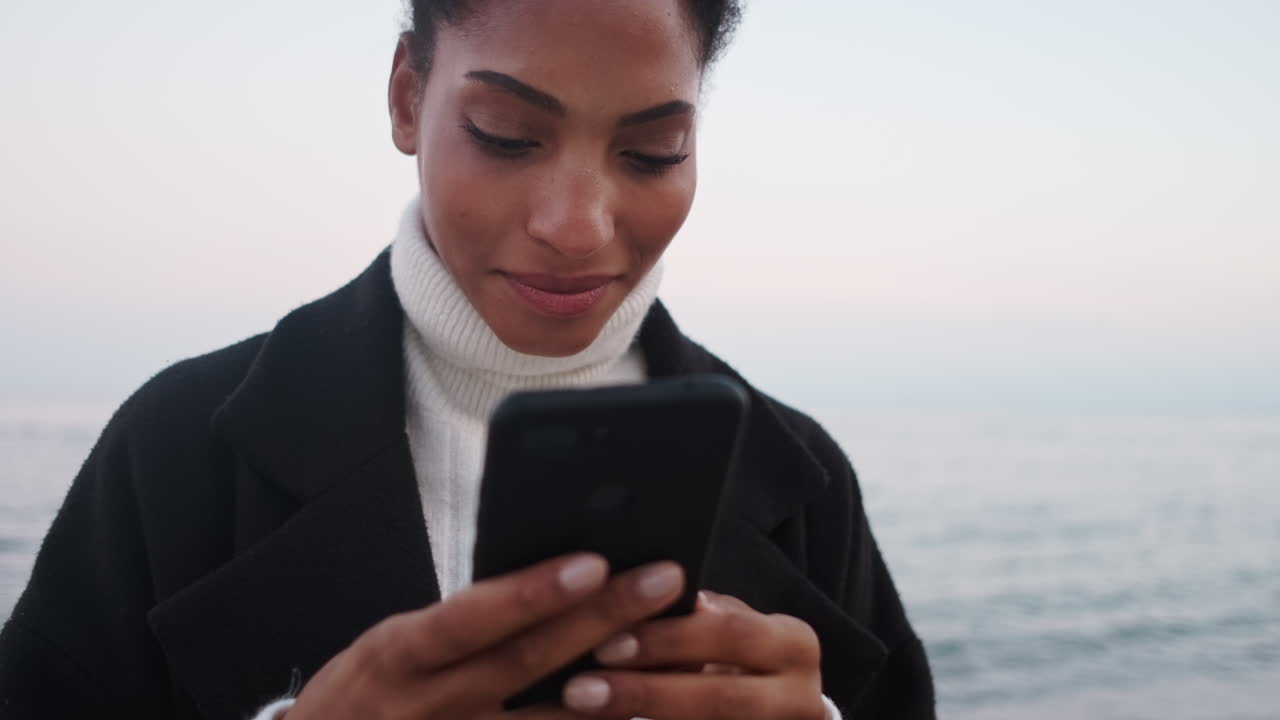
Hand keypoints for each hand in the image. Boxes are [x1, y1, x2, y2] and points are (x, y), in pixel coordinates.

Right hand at [283, 553, 685, 719]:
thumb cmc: (369, 690)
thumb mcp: (394, 644)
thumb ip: (465, 619)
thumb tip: (554, 573)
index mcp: (399, 654)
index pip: (472, 617)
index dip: (532, 591)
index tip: (593, 560)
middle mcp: (431, 705)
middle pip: (527, 662)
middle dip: (600, 617)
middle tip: (663, 578)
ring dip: (618, 683)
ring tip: (678, 644)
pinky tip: (642, 706)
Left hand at [562, 590, 827, 719]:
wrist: (776, 710)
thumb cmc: (734, 654)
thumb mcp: (729, 629)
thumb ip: (696, 618)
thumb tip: (636, 588)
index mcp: (793, 643)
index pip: (730, 634)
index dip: (668, 639)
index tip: (605, 641)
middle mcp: (802, 695)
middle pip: (721, 697)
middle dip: (646, 692)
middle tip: (579, 688)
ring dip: (645, 718)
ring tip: (584, 709)